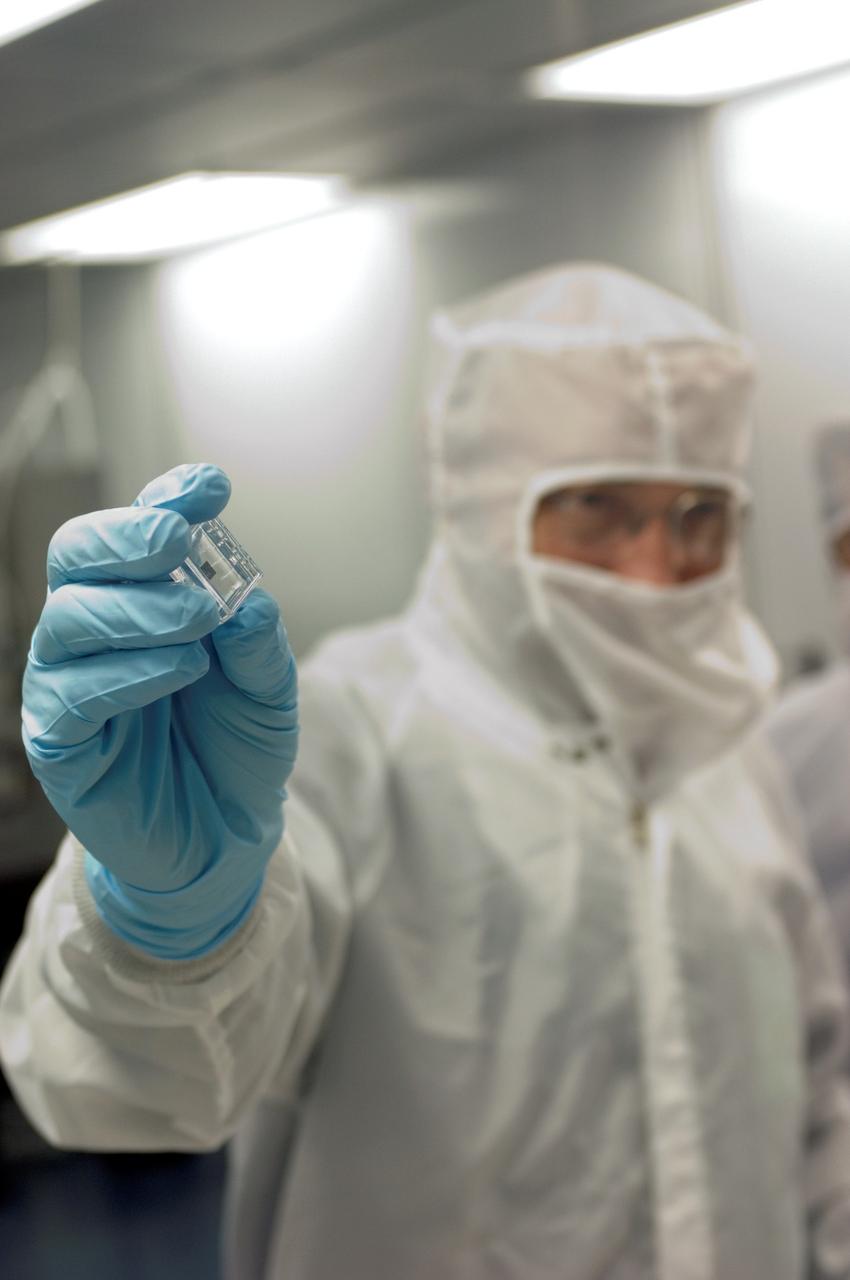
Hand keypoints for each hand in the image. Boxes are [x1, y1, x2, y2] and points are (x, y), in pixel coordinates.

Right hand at [22, 463, 297, 956]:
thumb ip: (257, 641)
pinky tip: (181, 670)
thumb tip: (246, 598)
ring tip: (198, 622)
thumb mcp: (268, 688)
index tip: (209, 487)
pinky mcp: (60, 740)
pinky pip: (72, 693)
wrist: (226, 835)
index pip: (134, 533)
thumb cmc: (236, 749)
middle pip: (75, 555)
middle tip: (180, 543)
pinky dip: (128, 672)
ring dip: (137, 608)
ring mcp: (69, 682)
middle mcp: (94, 630)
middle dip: (127, 537)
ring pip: (69, 617)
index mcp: (140, 601)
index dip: (164, 500)